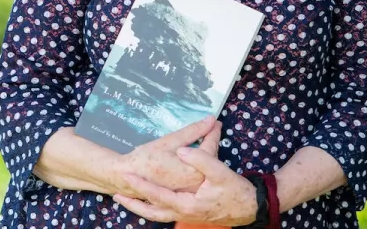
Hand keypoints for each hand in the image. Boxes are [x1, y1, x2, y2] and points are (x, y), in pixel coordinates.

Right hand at [106, 115, 220, 196]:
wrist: (127, 179)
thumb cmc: (146, 159)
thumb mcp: (169, 142)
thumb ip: (192, 131)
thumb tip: (210, 120)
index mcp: (195, 170)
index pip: (210, 146)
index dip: (212, 131)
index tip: (215, 120)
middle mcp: (196, 183)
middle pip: (209, 158)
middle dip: (209, 141)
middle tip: (208, 127)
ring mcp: (191, 190)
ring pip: (203, 168)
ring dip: (203, 153)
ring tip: (200, 138)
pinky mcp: (184, 194)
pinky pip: (196, 176)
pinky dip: (195, 164)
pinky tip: (189, 156)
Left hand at [112, 140, 256, 225]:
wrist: (250, 207)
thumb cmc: (235, 190)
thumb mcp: (219, 172)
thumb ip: (201, 159)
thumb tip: (182, 149)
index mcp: (188, 204)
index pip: (158, 195)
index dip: (141, 186)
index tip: (127, 176)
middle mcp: (184, 213)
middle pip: (152, 211)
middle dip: (134, 204)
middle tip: (116, 195)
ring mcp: (187, 216)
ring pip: (158, 214)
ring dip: (142, 207)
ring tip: (125, 199)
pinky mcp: (190, 214)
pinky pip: (166, 212)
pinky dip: (154, 207)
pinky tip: (148, 200)